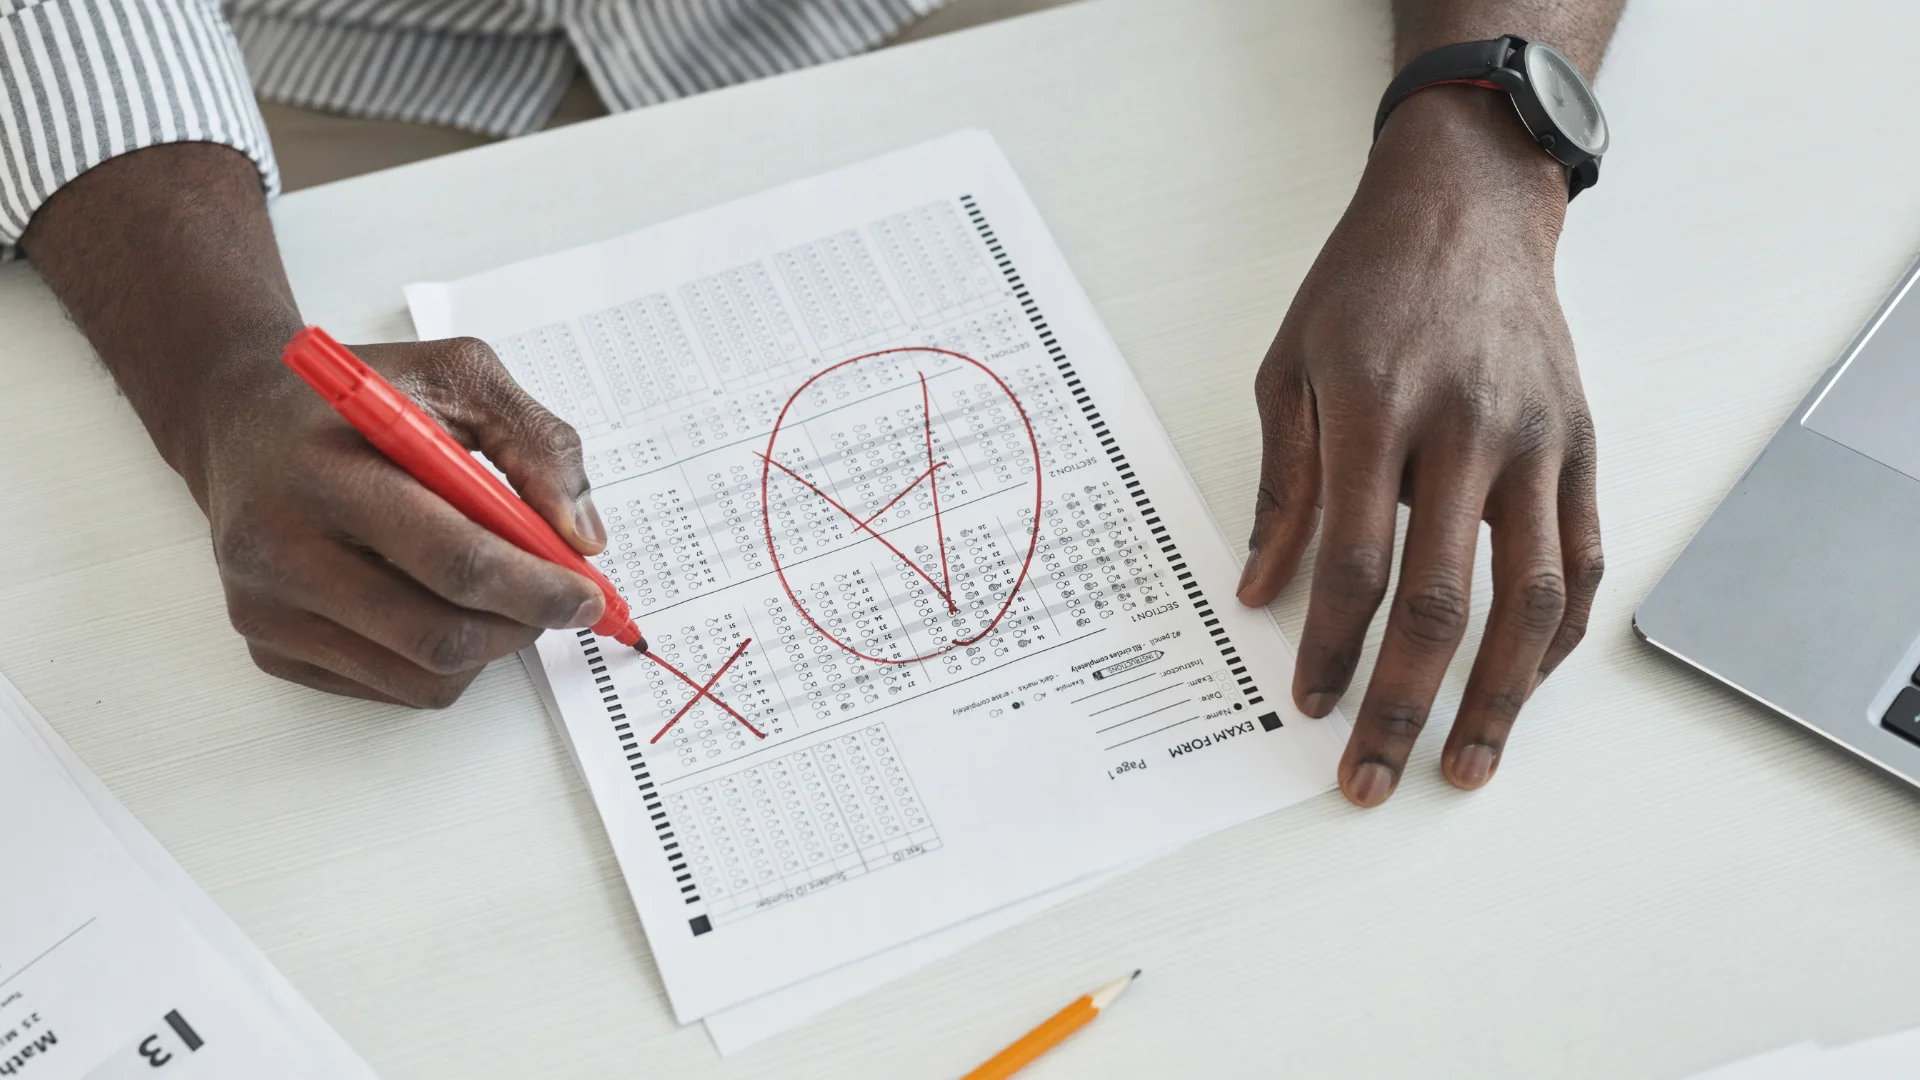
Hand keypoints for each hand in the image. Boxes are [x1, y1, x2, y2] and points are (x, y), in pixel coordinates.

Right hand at [187, 337, 609, 706]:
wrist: (240, 417)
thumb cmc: (353, 398)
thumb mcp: (457, 376)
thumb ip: (536, 443)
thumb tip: (583, 539)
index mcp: (324, 471)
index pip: (453, 560)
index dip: (536, 589)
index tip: (587, 595)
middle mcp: (278, 548)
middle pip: (439, 635)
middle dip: (522, 626)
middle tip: (559, 600)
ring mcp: (266, 608)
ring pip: (423, 677)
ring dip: (489, 647)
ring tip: (496, 591)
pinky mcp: (269, 646)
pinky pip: (391, 687)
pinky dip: (442, 658)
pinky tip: (435, 599)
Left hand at [1236, 88, 1604, 806]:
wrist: (1469, 207)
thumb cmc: (1366, 285)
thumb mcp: (1290, 370)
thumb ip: (1282, 486)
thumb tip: (1261, 589)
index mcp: (1380, 407)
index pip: (1356, 560)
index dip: (1332, 646)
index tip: (1310, 707)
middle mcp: (1469, 428)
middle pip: (1445, 599)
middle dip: (1404, 703)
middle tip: (1373, 776)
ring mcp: (1540, 440)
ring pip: (1532, 596)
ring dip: (1500, 697)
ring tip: (1467, 764)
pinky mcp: (1584, 445)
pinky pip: (1582, 561)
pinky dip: (1555, 635)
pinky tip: (1521, 684)